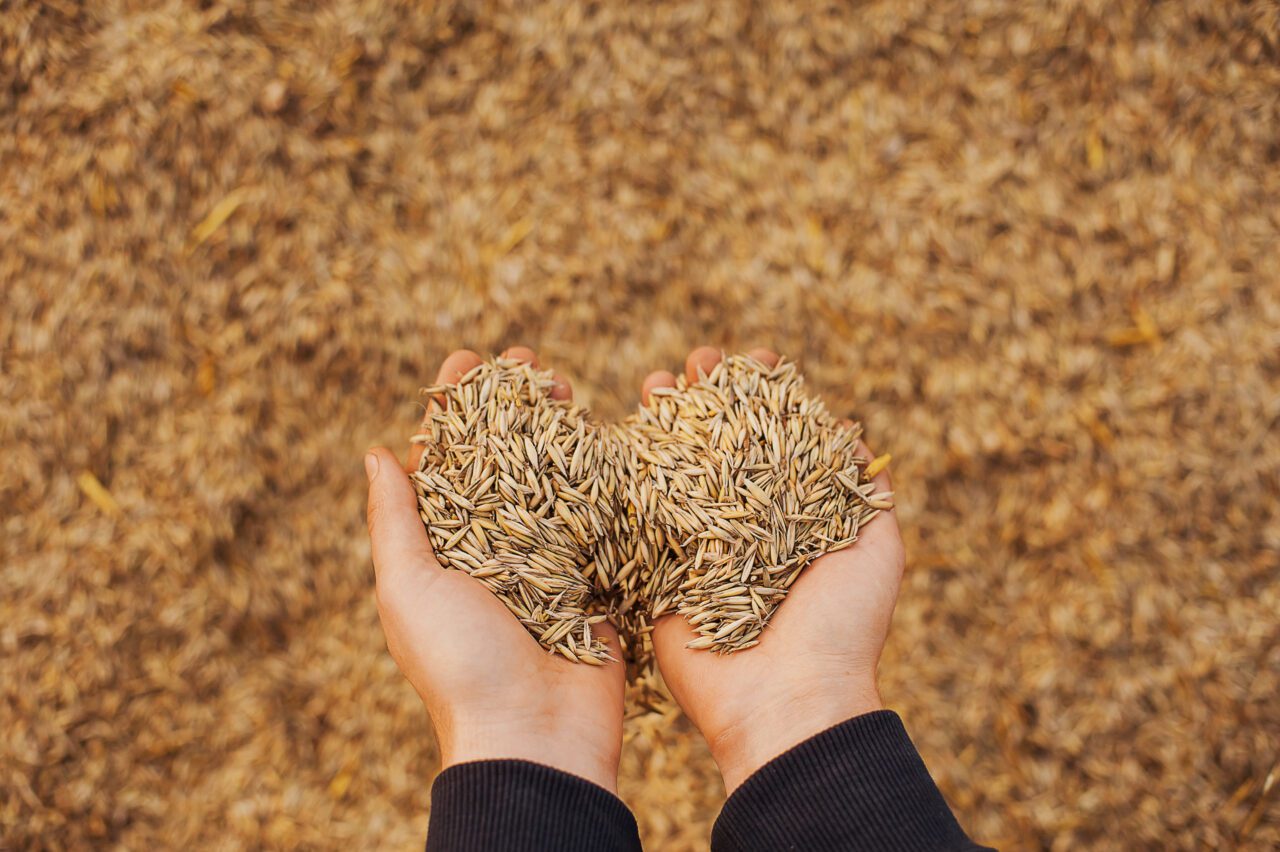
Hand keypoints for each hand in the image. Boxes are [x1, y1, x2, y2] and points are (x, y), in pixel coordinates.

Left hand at [366, 347, 625, 792]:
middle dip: (515, 409)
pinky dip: (604, 480)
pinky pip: (600, 520)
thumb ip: (396, 521)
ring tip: (571, 390)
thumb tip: (376, 452)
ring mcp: (548, 562)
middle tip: (533, 366)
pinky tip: (612, 439)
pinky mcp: (594, 579)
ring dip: (560, 432)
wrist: (535, 737)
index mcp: (444, 548)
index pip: (447, 462)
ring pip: (553, 481)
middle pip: (504, 461)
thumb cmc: (460, 665)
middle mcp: (494, 549)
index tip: (469, 361)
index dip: (456, 409)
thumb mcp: (409, 588)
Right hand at [643, 346, 904, 793]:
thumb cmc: (842, 625)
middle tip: (701, 361)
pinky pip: (638, 512)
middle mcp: (744, 525)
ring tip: (660, 380)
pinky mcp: (657, 570)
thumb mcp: (876, 549)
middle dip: (709, 398)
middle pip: (720, 445)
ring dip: (665, 419)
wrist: (788, 699)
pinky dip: (627, 469)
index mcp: (794, 518)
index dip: (765, 398)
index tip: (756, 362)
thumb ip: (866, 493)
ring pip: (675, 468)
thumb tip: (856, 438)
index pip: (775, 441)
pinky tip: (622, 427)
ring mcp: (698, 545)